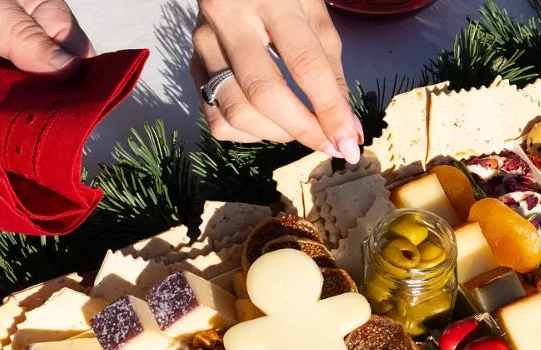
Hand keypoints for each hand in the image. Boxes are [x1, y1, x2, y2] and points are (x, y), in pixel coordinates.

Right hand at [192, 0, 362, 162]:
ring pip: (236, 111)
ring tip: (298, 128)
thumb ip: (331, 70)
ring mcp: (203, 44)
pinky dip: (246, 133)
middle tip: (328, 144)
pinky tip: (266, 121)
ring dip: (275, 133)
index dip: (329, 110)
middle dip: (302, 129)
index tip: (348, 143)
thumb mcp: (315, 15)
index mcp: (270, 0)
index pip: (304, 64)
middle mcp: (228, 19)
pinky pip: (216, 118)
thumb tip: (345, 127)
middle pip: (264, 93)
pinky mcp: (192, 65)